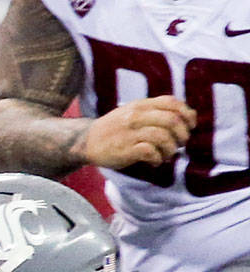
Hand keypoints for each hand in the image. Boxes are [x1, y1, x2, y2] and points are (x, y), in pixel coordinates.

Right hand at [78, 95, 196, 168]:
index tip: (190, 126)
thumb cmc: (115, 129)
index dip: (187, 113)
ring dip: (171, 148)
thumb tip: (184, 118)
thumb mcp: (132, 111)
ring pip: (163, 136)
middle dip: (182, 133)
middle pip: (171, 120)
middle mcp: (136, 116)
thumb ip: (154, 111)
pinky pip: (150, 151)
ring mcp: (130, 133)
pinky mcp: (125, 150)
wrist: (87, 141)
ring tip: (168, 155)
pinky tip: (155, 162)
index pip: (172, 102)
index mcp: (141, 105)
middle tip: (181, 143)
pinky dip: (158, 158)